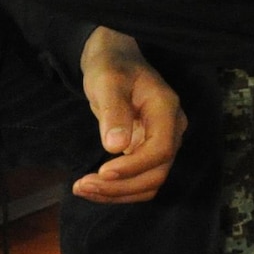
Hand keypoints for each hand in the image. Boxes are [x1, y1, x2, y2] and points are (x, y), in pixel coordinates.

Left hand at [75, 27, 187, 202]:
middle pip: (157, 173)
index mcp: (166, 109)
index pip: (161, 149)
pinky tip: (93, 186)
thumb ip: (114, 111)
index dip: (134, 167)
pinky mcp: (149, 151)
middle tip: (82, 185)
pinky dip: (118, 189)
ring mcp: (163, 142)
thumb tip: (116, 147)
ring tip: (82, 188)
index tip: (101, 172)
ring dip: (118, 193)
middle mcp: (172, 129)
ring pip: (150, 182)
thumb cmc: (111, 66)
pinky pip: (140, 179)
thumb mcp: (107, 82)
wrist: (115, 60)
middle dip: (121, 186)